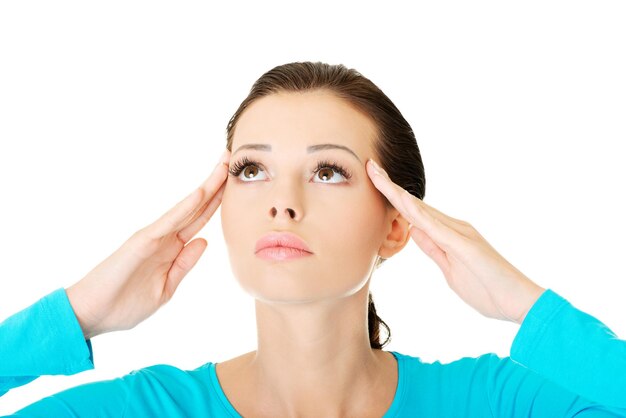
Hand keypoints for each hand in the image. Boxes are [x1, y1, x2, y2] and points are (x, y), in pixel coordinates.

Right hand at [66, 150, 230, 338]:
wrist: (93, 315)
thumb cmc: (125, 304)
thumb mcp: (166, 288)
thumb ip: (184, 264)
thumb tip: (204, 241)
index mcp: (172, 249)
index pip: (199, 220)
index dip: (217, 201)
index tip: (235, 184)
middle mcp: (165, 237)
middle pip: (197, 207)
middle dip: (216, 184)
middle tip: (231, 159)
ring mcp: (154, 236)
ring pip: (186, 208)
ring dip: (207, 187)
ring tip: (224, 166)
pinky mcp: (142, 241)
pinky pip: (168, 222)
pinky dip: (185, 208)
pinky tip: (201, 194)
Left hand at [366, 159, 544, 323]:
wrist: (520, 302)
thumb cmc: (488, 289)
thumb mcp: (450, 269)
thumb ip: (433, 249)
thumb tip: (414, 231)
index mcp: (449, 234)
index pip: (414, 213)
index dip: (393, 197)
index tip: (374, 183)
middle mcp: (454, 227)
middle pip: (415, 204)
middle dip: (390, 186)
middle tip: (369, 166)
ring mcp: (460, 233)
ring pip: (421, 209)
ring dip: (397, 192)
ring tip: (377, 175)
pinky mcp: (465, 245)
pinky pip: (436, 227)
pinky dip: (417, 213)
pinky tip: (402, 202)